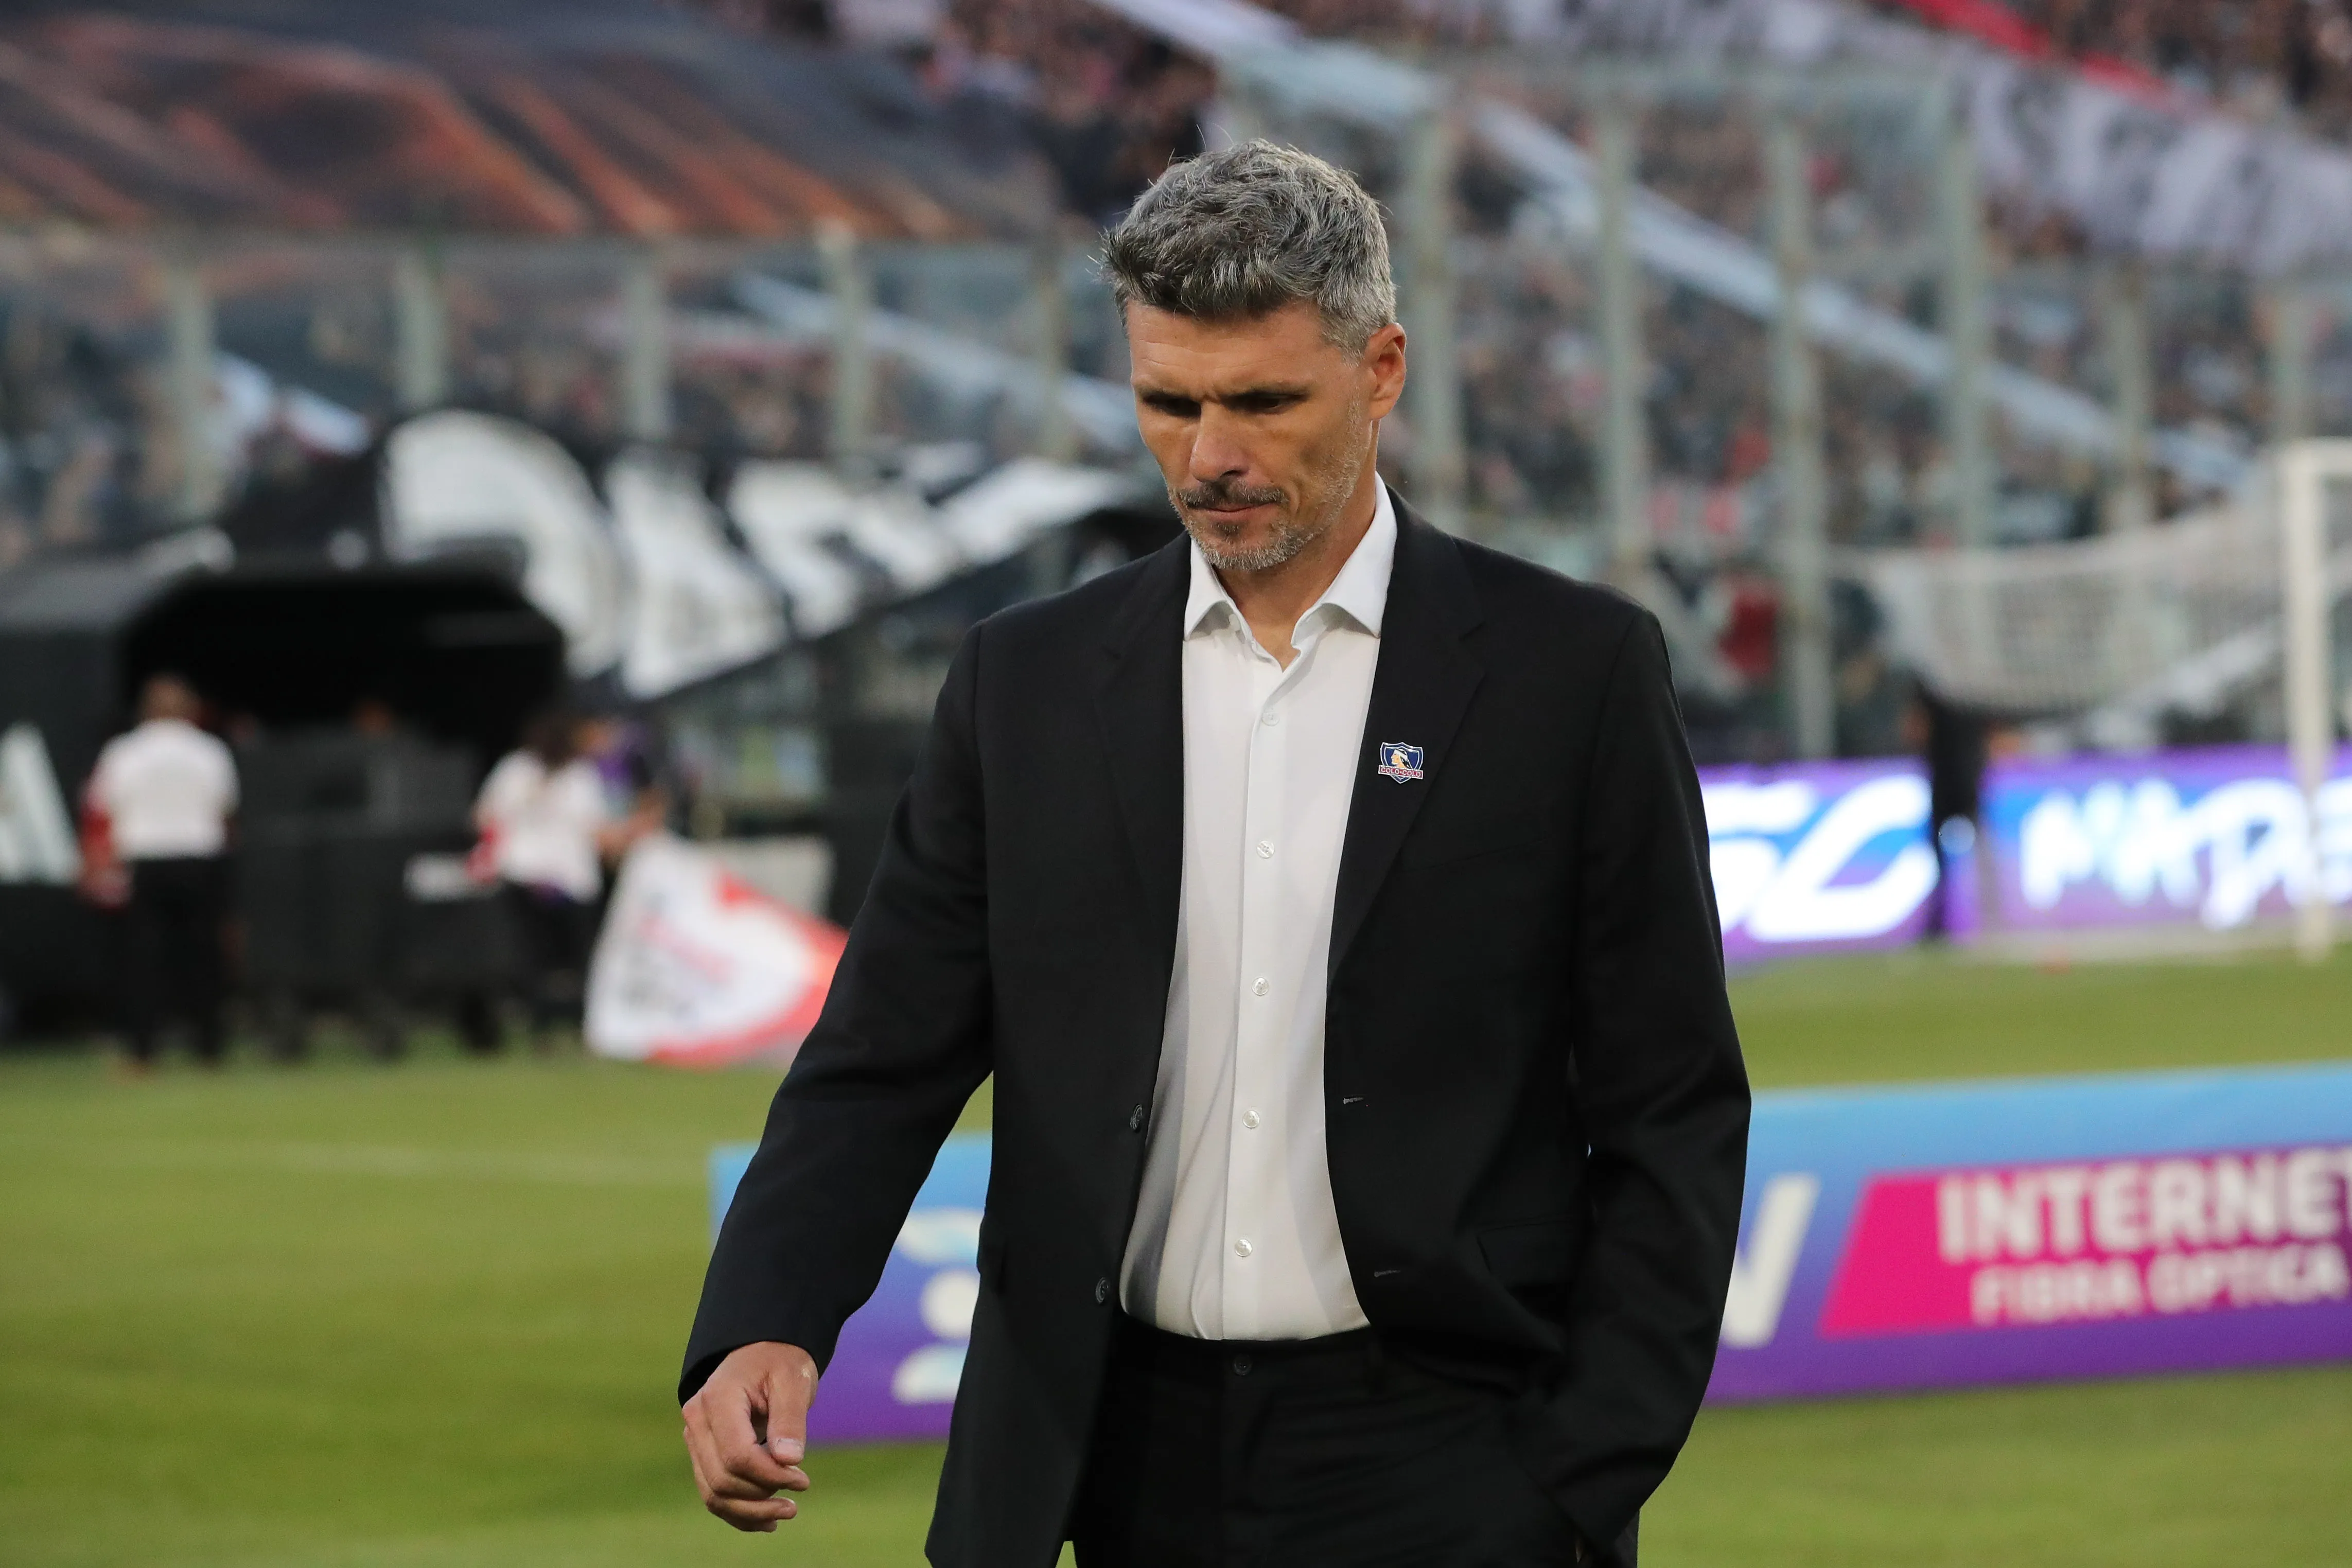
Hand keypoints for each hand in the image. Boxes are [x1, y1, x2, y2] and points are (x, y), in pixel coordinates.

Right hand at [682, 1341, 818, 1530]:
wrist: (763, 1352)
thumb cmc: (781, 1362)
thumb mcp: (793, 1381)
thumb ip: (790, 1419)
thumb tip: (788, 1461)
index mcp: (717, 1398)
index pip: (737, 1455)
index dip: (770, 1476)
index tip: (802, 1479)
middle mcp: (697, 1419)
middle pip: (723, 1479)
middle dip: (763, 1496)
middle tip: (800, 1490)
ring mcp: (695, 1438)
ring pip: (714, 1493)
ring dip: (750, 1512)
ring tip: (788, 1511)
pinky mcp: (702, 1453)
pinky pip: (713, 1493)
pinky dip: (738, 1513)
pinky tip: (767, 1521)